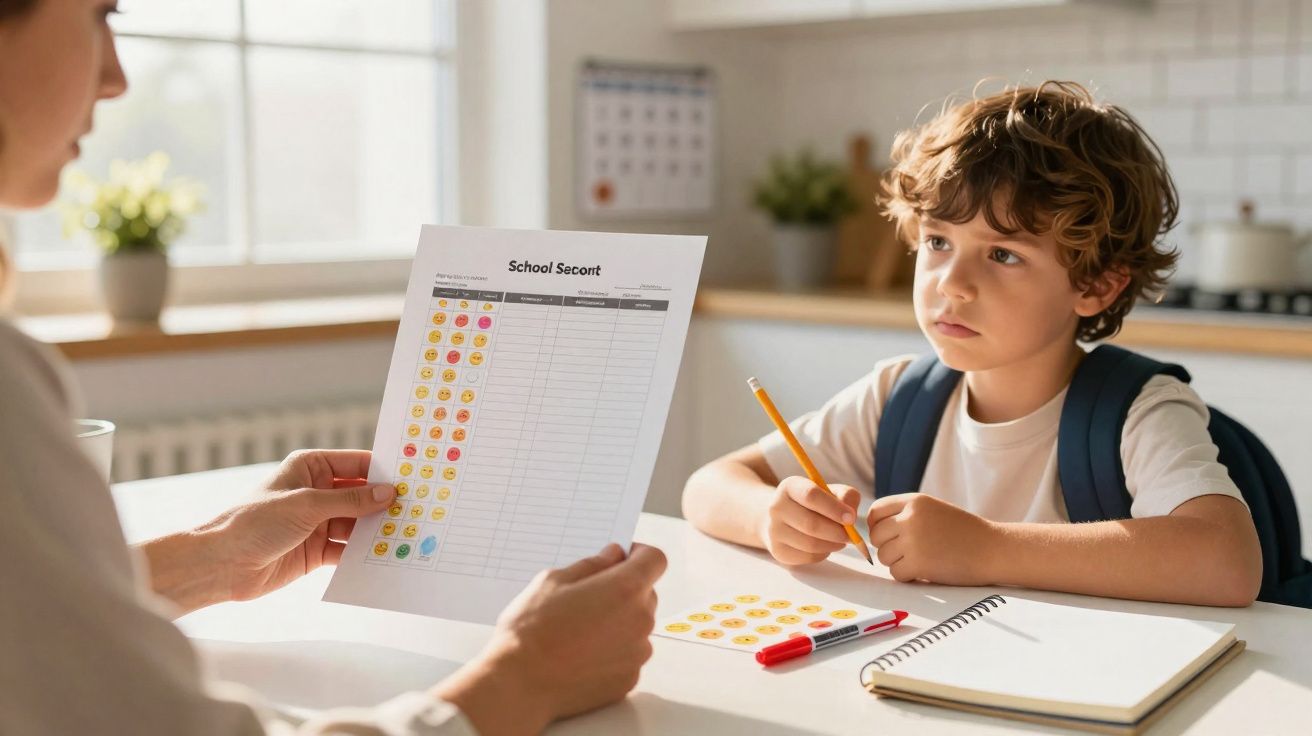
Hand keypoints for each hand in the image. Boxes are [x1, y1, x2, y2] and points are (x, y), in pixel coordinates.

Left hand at [197, 449, 396, 602]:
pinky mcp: (316, 550)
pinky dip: (363, 553)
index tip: (413, 478)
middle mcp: (317, 492)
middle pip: (361, 495)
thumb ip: (350, 501)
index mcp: (311, 468)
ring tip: (406, 535)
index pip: (356, 464)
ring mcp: (318, 522)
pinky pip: (347, 549)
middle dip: (384, 503)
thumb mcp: (306, 505)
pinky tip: (383, 556)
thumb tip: (387, 494)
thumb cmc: (254, 522)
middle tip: (417, 509)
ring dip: (377, 530)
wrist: (221, 564)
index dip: (383, 470)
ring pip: (358, 523)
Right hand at [433, 543, 666, 734]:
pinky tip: (583, 653)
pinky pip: (629, 653)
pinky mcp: (629, 678)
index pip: (655, 560)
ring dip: (620, 620)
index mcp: (625, 589)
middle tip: (589, 596)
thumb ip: (592, 564)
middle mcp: (640, 620)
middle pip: (646, 593)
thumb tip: (613, 556)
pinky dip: (614, 649)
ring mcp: (637, 653)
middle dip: (625, 588)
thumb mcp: (553, 580)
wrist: (520, 683)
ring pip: (638, 625)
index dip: (640, 554)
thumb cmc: (531, 629)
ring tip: (581, 629)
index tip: (622, 558)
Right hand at [758, 476, 860, 565]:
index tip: (852, 518)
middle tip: (851, 536)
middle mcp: (776, 507)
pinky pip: (808, 557)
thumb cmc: (812, 503)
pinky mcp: (778, 551)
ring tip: (840, 540)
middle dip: (837, 532)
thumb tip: (850, 516)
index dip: (834, 508)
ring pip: (810, 544)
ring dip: (833, 544)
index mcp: (789, 487)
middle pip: (811, 524)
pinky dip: (823, 553)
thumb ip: (846, 496)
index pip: (811, 495)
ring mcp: (774, 531)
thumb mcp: (829, 491)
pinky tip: (825, 545)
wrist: (782, 518)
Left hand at [866, 493, 998, 584]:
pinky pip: (896, 573)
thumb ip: (905, 514)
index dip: (877, 526)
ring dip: (897, 562)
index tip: (888, 535)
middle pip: (876, 536)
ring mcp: (913, 540)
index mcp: (914, 501)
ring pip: (883, 556)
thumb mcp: (933, 510)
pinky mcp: (918, 563)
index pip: (875, 511)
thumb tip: (871, 527)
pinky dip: (907, 576)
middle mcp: (910, 518)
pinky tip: (925, 571)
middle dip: (887, 546)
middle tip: (907, 552)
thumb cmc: (964, 532)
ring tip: (920, 560)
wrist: (994, 549)